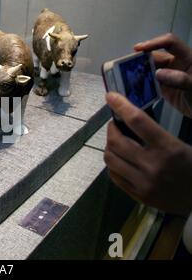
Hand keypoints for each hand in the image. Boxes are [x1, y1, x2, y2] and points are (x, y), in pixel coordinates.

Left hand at [104, 92, 191, 215]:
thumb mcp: (183, 145)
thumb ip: (157, 133)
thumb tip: (130, 117)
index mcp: (170, 148)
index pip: (138, 121)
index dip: (121, 106)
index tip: (111, 97)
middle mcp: (154, 165)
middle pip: (117, 141)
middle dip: (111, 128)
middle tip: (115, 124)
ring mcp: (144, 183)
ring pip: (110, 158)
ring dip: (109, 146)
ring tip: (116, 142)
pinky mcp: (138, 195)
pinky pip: (113, 175)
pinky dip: (112, 163)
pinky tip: (119, 159)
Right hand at [135, 33, 191, 117]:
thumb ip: (181, 79)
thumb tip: (159, 73)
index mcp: (186, 57)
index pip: (169, 42)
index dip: (154, 43)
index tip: (139, 49)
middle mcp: (176, 63)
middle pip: (155, 57)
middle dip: (141, 60)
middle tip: (126, 67)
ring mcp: (168, 75)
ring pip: (150, 70)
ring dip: (139, 73)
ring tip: (127, 78)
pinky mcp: (163, 87)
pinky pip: (149, 83)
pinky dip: (141, 85)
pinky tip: (134, 88)